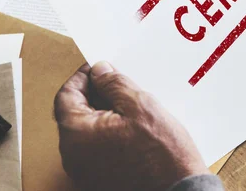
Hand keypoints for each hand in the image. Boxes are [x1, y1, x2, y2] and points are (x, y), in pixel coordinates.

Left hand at [54, 62, 208, 190]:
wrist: (179, 187)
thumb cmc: (162, 153)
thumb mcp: (140, 104)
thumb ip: (114, 83)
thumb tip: (100, 71)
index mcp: (76, 135)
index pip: (66, 95)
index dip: (83, 76)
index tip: (100, 67)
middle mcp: (74, 155)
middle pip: (75, 112)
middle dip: (95, 94)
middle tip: (120, 83)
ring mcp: (85, 169)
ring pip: (87, 129)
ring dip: (104, 112)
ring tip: (131, 104)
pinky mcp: (99, 177)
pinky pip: (97, 145)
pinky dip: (109, 130)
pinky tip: (133, 125)